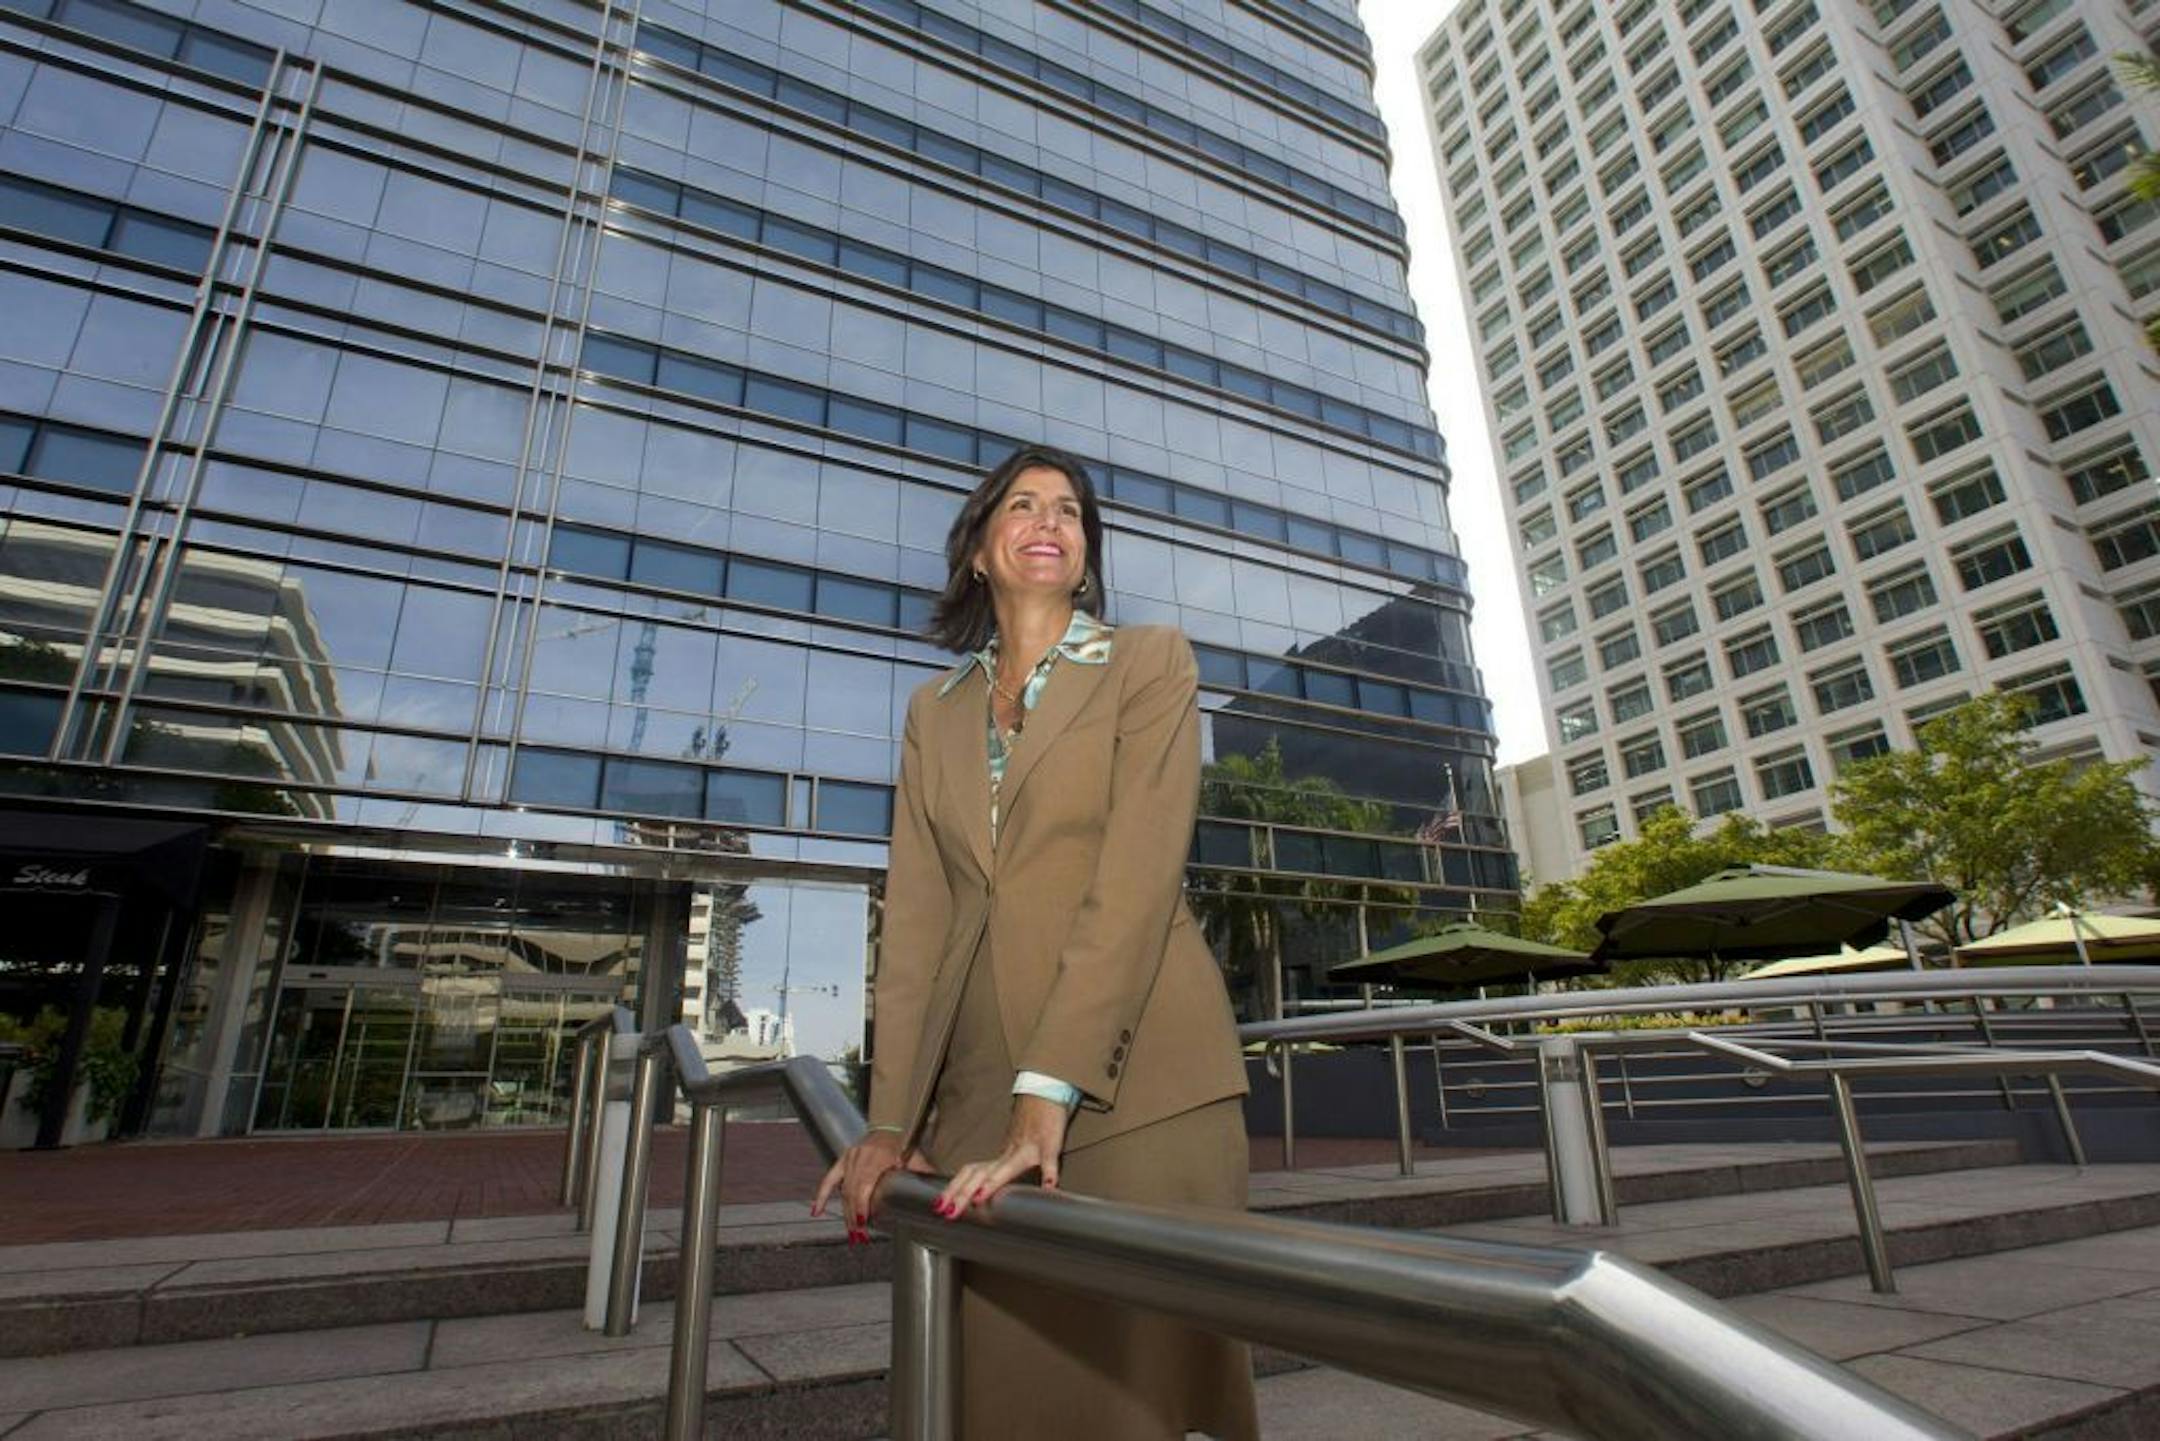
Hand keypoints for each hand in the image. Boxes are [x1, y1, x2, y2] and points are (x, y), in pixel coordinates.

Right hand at [810, 1131, 931, 1241]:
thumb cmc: (904, 1144)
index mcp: (878, 1157)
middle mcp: (860, 1157)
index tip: (863, 1223)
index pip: (865, 1185)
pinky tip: (816, 1211)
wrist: (890, 1126)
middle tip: (859, 1237)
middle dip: (855, 1216)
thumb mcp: (916, 1158)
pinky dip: (822, 1195)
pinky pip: (829, 1179)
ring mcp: (850, 1158)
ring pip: (843, 1190)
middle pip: (853, 1192)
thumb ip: (924, 1175)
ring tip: (851, 1233)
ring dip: (846, 1213)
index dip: (862, 1206)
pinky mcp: (843, 1159)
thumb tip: (942, 1196)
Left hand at [934, 1094, 1069, 1220]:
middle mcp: (1009, 1153)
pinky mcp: (1049, 1144)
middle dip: (963, 1192)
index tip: (938, 1205)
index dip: (954, 1187)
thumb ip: (1001, 1168)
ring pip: (1008, 1166)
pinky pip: (1049, 1158)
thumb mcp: (1013, 1150)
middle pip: (981, 1172)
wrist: (1044, 1093)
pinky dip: (1049, 1172)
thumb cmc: (1031, 1124)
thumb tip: (983, 1190)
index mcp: (1000, 1157)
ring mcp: (1029, 1148)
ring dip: (992, 1181)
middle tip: (948, 1211)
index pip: (970, 1172)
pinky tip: (1049, 1186)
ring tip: (978, 1198)